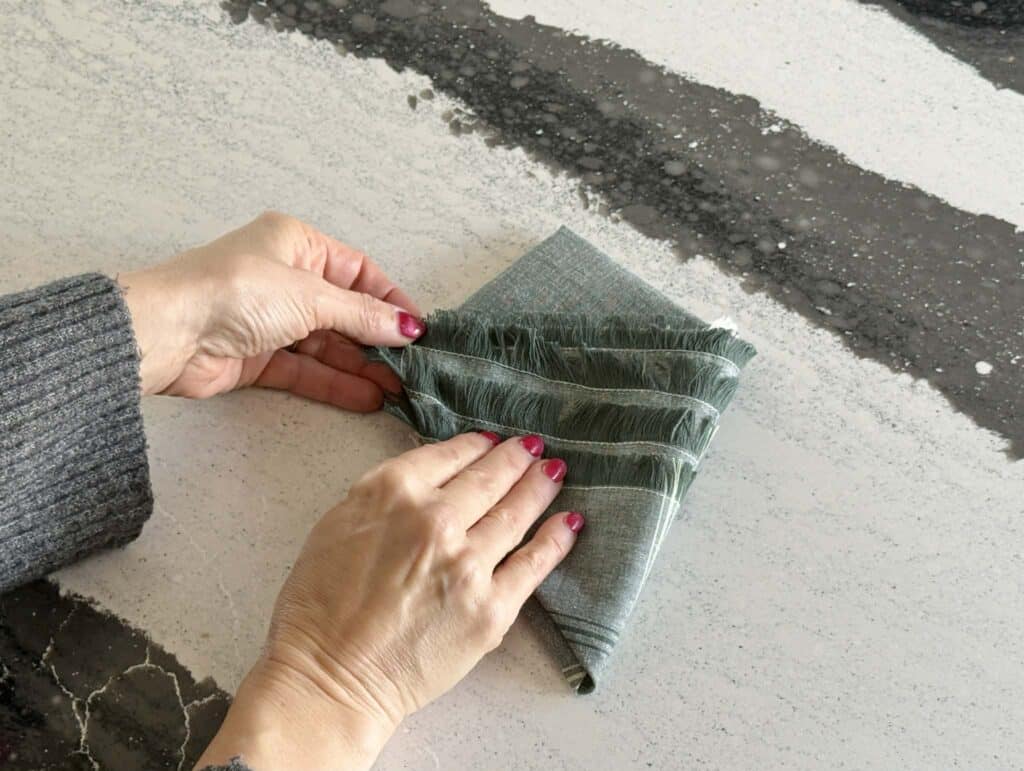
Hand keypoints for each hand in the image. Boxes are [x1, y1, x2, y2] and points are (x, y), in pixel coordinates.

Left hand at [117, 211, 423, 409]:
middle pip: (345, 312)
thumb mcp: (310, 296)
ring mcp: (272, 320)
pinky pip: (307, 371)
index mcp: (297, 244)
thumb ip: (362, 316)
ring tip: (398, 389)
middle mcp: (286, 279)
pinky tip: (367, 397)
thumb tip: (408, 328)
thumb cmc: (236, 292)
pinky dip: (335, 384)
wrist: (167, 333)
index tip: (420, 330)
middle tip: (414, 367)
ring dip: (361, 366)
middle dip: (378, 340)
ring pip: (328, 346)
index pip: (359, 273)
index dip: (390, 300)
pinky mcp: (259, 358)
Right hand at [195, 432, 583, 769]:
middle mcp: (435, 520)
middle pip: (489, 479)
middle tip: (532, 448)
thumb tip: (428, 481)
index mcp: (392, 492)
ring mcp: (468, 564)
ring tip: (553, 474)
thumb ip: (384, 495)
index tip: (491, 443)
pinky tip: (570, 523)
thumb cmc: (319, 607)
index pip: (448, 456)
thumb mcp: (338, 523)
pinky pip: (533, 565)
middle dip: (515, 459)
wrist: (328, 677)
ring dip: (539, 488)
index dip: (476, 446)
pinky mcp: (491, 609)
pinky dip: (556, 540)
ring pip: (516, 514)